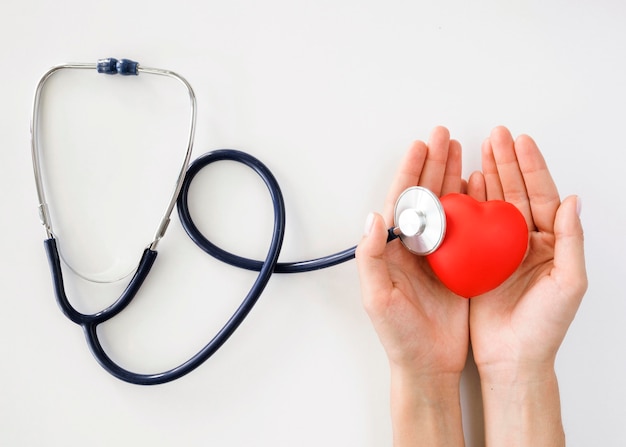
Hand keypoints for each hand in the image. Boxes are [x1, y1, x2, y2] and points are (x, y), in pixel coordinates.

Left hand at [356, 127, 468, 445]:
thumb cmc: (398, 335)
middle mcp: (414, 247)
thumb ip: (371, 257)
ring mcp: (437, 254)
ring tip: (462, 150)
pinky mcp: (458, 266)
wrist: (427, 364)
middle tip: (444, 136)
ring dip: (453, 178)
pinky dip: (472, 206)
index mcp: (392, 250)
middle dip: (434, 165)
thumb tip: (373, 217)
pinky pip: (466, 229)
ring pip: (446, 206)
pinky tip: (478, 188)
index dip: (411, 173)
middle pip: (426, 196)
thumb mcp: (377, 298)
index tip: (420, 146)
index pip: (402, 202)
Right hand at [467, 126, 586, 445]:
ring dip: (488, 174)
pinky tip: (466, 183)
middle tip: (496, 134)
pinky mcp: (478, 260)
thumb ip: (571, 240)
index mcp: (551, 243)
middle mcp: (525, 241)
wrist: (513, 357)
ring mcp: (500, 249)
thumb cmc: (545, 326)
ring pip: (493, 203)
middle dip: (506, 161)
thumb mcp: (568, 283)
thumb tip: (574, 201)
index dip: (531, 166)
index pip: (542, 195)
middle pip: (516, 191)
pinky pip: (473, 224)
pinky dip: (470, 202)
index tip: (521, 141)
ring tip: (479, 148)